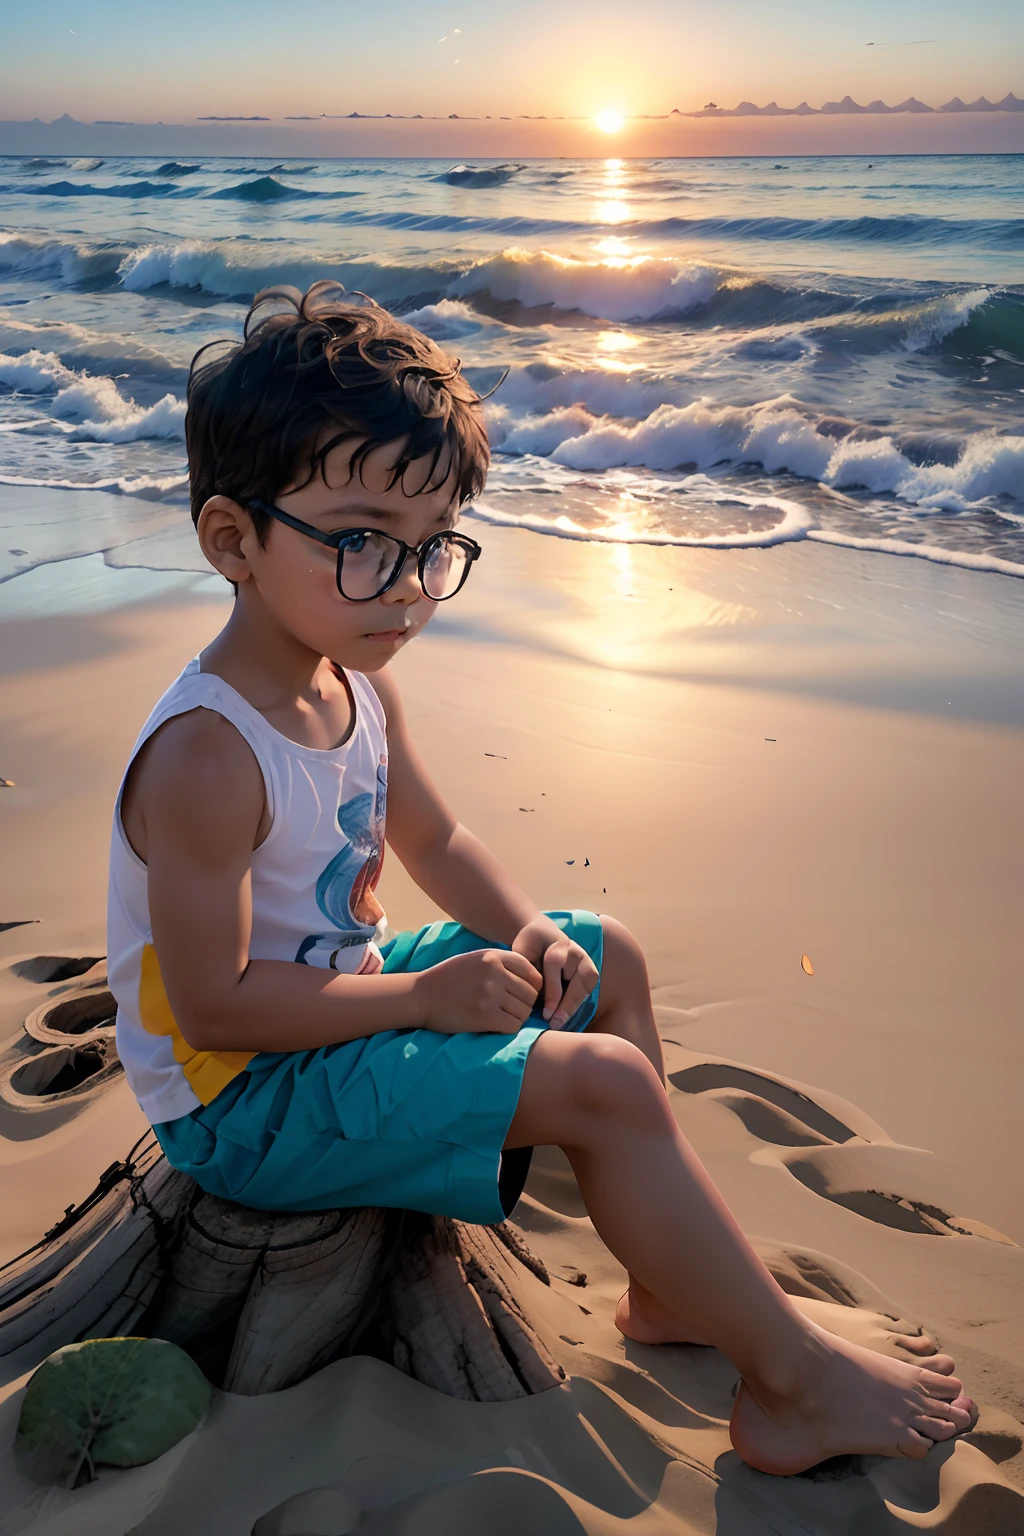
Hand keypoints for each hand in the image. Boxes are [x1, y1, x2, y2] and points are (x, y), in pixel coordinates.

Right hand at [412, 949, 542, 1033]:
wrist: (421, 996)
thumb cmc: (448, 978)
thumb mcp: (475, 959)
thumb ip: (501, 963)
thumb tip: (533, 978)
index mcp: (493, 956)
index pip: (532, 973)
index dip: (532, 987)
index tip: (521, 995)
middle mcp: (494, 972)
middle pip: (531, 994)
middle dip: (525, 1004)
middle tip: (512, 1010)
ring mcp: (490, 994)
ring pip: (524, 1011)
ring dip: (517, 1018)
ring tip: (503, 1017)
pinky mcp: (485, 1016)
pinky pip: (513, 1026)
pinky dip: (508, 1029)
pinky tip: (496, 1026)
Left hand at [511, 915, 598, 1027]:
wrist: (543, 937)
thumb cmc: (528, 948)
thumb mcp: (522, 955)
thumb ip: (527, 972)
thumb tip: (529, 999)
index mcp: (554, 941)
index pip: (555, 964)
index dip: (551, 992)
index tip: (546, 1014)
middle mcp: (573, 949)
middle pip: (575, 977)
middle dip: (566, 1004)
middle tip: (555, 1023)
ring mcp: (584, 958)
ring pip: (585, 983)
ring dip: (574, 1005)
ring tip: (561, 1022)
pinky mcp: (590, 969)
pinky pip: (588, 988)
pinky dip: (578, 1002)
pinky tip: (566, 1016)